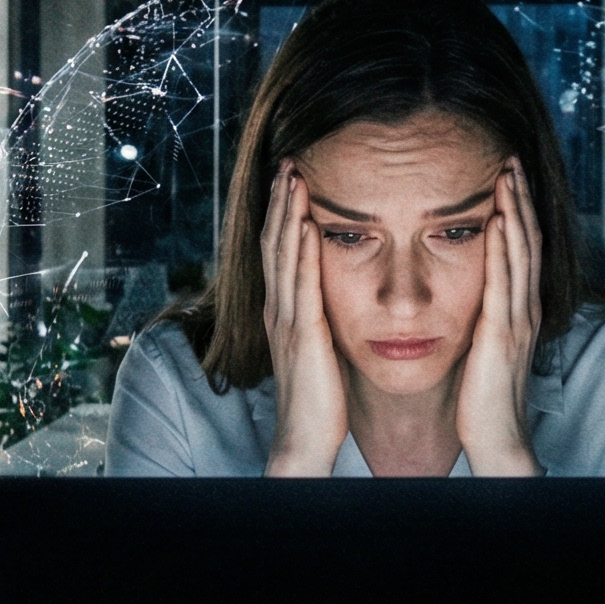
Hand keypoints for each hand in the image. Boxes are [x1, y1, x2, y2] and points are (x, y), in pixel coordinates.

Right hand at [261, 164, 349, 475]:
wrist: (306, 442)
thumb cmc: (319, 402)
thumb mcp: (317, 351)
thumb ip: (319, 322)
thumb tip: (330, 300)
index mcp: (283, 314)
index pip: (279, 253)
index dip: (281, 215)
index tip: (290, 179)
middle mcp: (279, 311)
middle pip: (274, 243)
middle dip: (280, 201)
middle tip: (287, 161)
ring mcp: (288, 321)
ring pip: (284, 255)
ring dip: (288, 213)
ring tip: (294, 176)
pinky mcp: (305, 335)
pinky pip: (303, 283)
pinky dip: (303, 249)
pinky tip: (309, 223)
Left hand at [455, 159, 542, 476]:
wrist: (496, 438)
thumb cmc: (483, 398)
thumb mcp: (484, 347)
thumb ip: (482, 318)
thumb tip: (469, 296)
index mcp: (517, 311)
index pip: (521, 249)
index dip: (518, 210)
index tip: (507, 176)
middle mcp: (523, 309)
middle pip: (527, 240)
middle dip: (519, 197)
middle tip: (510, 158)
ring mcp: (515, 319)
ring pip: (519, 253)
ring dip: (514, 209)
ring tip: (506, 173)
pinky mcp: (500, 333)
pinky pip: (503, 281)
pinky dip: (502, 247)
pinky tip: (497, 219)